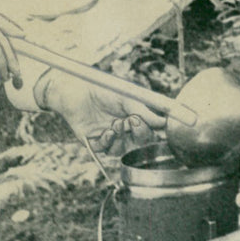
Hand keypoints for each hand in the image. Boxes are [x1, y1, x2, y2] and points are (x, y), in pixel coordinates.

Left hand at [33, 68, 164, 152]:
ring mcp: (109, 138)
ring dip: (122, 138)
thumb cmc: (102, 90)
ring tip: (116, 123)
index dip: (153, 131)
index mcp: (133, 119)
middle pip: (139, 144)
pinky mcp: (95, 143)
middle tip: (133, 121)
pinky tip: (107, 131)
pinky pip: (106, 150)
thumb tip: (163, 121)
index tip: (157, 126)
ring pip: (123, 150)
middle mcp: (123, 131)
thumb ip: (143, 110)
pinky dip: (109, 142)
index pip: (149, 132)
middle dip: (140, 134)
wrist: (76, 90)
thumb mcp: (126, 97)